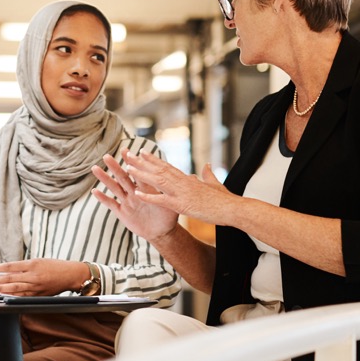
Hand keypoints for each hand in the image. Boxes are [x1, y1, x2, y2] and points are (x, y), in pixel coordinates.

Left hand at [0, 258, 87, 295]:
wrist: (70, 275)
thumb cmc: (54, 266)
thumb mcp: (38, 261)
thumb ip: (24, 266)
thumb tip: (7, 271)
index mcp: (32, 264)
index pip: (10, 266)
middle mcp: (33, 276)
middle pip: (10, 279)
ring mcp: (35, 287)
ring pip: (14, 289)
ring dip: (0, 290)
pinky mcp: (38, 295)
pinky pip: (22, 296)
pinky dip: (11, 296)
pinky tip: (3, 297)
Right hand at [92, 151, 178, 240]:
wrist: (162, 232)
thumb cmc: (168, 216)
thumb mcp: (170, 204)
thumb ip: (168, 192)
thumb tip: (177, 179)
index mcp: (146, 188)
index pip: (138, 173)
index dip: (132, 163)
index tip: (126, 150)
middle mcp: (134, 192)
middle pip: (123, 177)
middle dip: (115, 167)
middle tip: (106, 156)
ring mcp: (127, 201)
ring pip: (114, 188)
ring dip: (105, 178)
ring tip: (95, 168)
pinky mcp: (122, 213)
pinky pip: (111, 204)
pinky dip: (103, 198)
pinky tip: (94, 191)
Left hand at [118, 150, 234, 224]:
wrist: (232, 208)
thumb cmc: (224, 199)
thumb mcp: (214, 184)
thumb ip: (207, 175)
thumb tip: (206, 166)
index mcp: (188, 178)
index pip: (167, 166)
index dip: (153, 159)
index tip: (141, 152)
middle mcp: (182, 182)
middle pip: (158, 169)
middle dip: (141, 162)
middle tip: (127, 154)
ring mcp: (181, 193)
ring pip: (157, 180)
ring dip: (141, 174)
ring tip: (127, 168)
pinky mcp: (182, 205)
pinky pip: (162, 200)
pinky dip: (149, 196)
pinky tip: (137, 194)